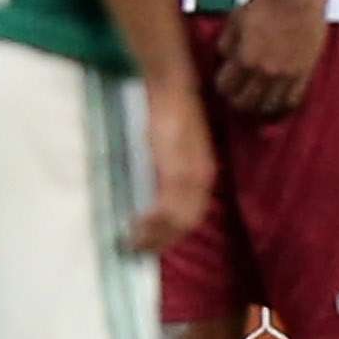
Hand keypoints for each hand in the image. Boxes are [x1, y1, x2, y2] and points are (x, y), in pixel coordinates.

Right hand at [128, 76, 214, 255]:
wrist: (172, 89)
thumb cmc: (171, 115)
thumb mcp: (176, 149)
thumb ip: (172, 170)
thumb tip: (157, 192)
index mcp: (204, 174)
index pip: (194, 215)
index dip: (174, 233)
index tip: (153, 243)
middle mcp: (203, 178)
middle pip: (188, 223)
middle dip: (163, 241)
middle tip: (138, 250)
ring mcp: (191, 175)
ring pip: (178, 220)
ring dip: (155, 235)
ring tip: (133, 242)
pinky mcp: (175, 170)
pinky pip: (167, 206)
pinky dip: (153, 221)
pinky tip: (136, 224)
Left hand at [216, 0, 328, 116]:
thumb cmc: (267, 2)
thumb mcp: (234, 20)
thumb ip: (225, 43)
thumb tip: (224, 60)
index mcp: (245, 58)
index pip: (225, 88)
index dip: (222, 86)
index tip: (225, 82)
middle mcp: (265, 72)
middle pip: (245, 103)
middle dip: (238, 100)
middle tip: (239, 94)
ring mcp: (287, 74)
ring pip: (270, 107)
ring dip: (260, 107)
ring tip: (258, 101)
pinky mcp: (305, 73)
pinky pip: (294, 100)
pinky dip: (284, 105)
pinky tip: (279, 102)